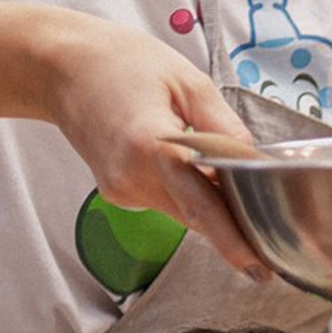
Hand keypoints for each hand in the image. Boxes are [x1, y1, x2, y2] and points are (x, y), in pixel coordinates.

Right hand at [41, 8, 265, 274]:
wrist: (60, 67)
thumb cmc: (124, 64)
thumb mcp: (189, 81)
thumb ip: (225, 128)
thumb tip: (254, 165)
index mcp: (150, 145)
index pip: (201, 204)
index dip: (232, 238)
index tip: (259, 268)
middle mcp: (131, 176)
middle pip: (198, 215)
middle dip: (234, 221)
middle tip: (271, 226)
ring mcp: (121, 189)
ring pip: (185, 213)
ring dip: (212, 203)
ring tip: (226, 174)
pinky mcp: (118, 193)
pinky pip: (167, 203)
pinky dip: (187, 193)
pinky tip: (186, 165)